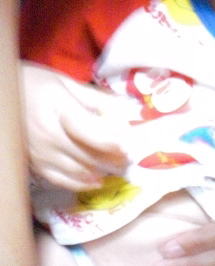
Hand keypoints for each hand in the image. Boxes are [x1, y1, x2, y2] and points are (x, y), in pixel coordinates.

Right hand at [22, 62, 127, 190]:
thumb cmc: (33, 83)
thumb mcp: (65, 82)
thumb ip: (96, 98)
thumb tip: (127, 110)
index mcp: (58, 108)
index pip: (87, 131)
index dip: (109, 142)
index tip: (128, 146)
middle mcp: (48, 134)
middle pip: (87, 154)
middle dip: (113, 160)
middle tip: (130, 159)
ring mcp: (39, 152)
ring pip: (77, 170)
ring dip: (101, 172)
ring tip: (119, 169)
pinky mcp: (33, 164)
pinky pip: (60, 180)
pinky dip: (81, 183)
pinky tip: (96, 181)